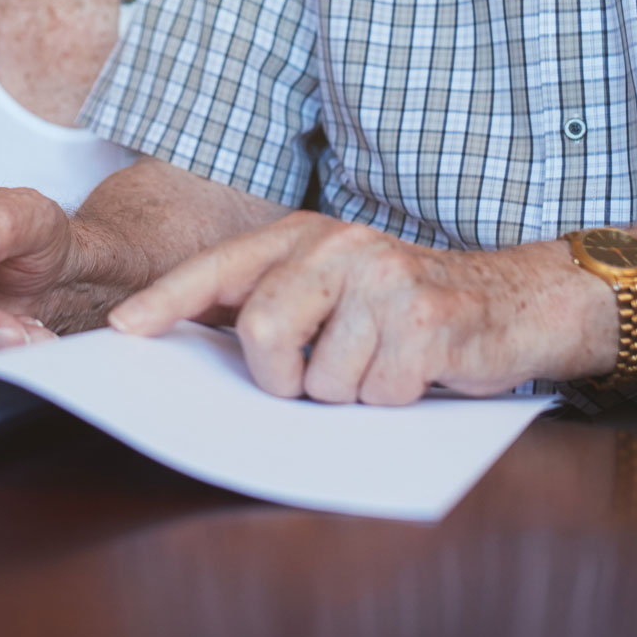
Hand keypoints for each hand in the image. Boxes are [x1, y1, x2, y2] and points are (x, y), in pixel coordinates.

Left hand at [110, 212, 615, 403]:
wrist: (513, 300)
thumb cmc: (405, 305)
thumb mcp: (333, 288)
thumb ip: (269, 303)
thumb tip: (186, 339)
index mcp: (305, 235)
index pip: (220, 269)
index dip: (167, 301)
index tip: (123, 332)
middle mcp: (341, 246)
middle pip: (263, 334)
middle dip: (281, 379)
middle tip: (315, 377)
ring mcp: (385, 279)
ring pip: (321, 381)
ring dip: (347, 395)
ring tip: (379, 365)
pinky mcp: (427, 319)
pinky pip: (376, 395)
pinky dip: (391, 401)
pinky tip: (415, 372)